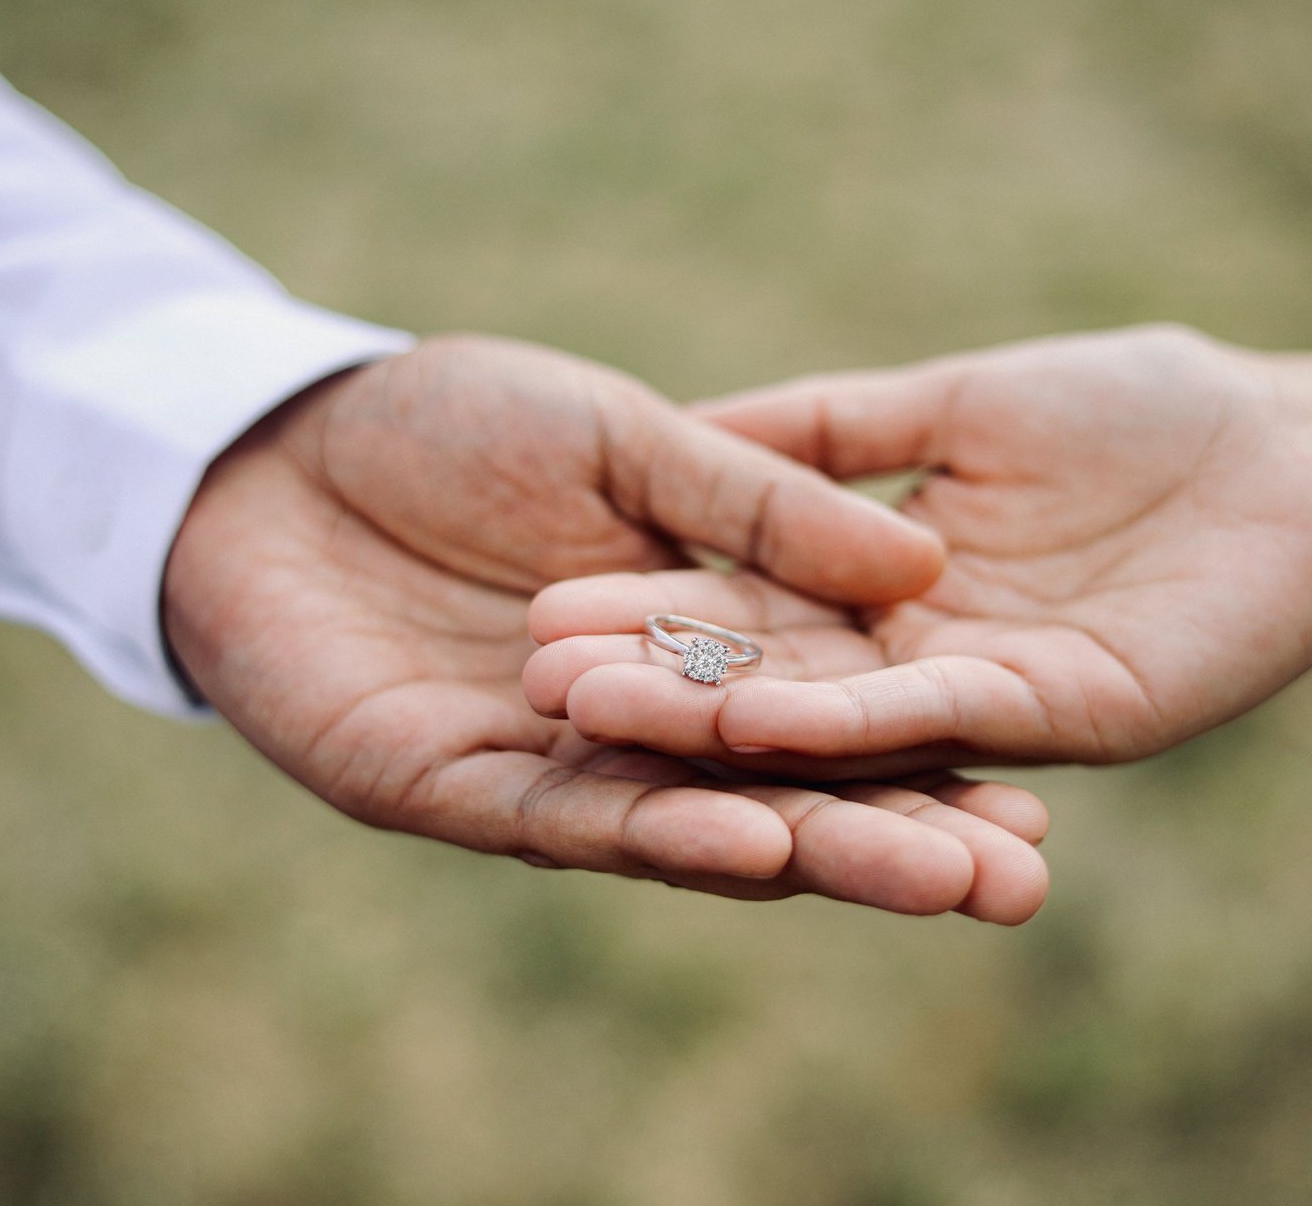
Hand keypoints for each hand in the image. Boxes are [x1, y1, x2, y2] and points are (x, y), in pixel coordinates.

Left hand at [164, 334, 1051, 922]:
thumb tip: (928, 556)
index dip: (932, 762)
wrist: (270, 439)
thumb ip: (757, 508)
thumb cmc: (448, 424)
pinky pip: (567, 822)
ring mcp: (539, 772)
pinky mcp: (444, 792)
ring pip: (692, 831)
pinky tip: (755, 846)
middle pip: (783, 799)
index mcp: (683, 649)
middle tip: (1020, 887)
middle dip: (901, 841)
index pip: (828, 722)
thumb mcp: (628, 440)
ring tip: (929, 882)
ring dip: (812, 859)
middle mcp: (627, 734)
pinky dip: (661, 834)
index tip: (1041, 799)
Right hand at [524, 325, 1311, 769]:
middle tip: (519, 684)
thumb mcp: (948, 402)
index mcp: (885, 606)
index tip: (528, 611)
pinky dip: (841, 724)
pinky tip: (747, 719)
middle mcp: (920, 673)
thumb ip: (827, 430)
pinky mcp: (1063, 722)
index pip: (736, 617)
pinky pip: (935, 720)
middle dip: (645, 685)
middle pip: (760, 683)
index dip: (637, 616)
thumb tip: (697, 424)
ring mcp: (987, 706)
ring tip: (587, 710)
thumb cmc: (1143, 413)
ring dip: (710, 722)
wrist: (1305, 449)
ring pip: (829, 724)